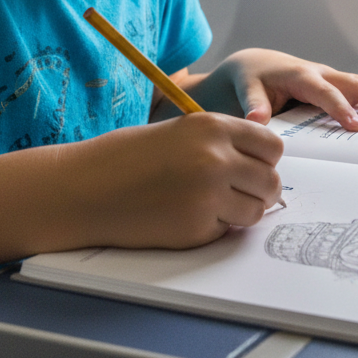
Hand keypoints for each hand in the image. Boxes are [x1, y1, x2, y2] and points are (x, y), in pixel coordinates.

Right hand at [58, 112, 283, 248]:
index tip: (254, 165)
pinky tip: (186, 215)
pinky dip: (215, 227)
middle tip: (237, 191)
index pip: (272, 145)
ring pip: (256, 210)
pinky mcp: (196, 228)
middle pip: (271, 181)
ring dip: (242, 211)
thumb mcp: (182, 130)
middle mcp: (216, 158)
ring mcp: (208, 195)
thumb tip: (263, 163)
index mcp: (213, 127)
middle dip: (259, 189)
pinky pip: (227, 230)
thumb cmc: (128, 156)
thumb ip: (223, 142)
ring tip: (212, 204)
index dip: (265, 159)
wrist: (85, 187)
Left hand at [204, 49, 357, 131]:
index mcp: (300, 76)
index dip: (340, 108)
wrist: (254, 64)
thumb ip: (252, 105)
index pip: (324, 92)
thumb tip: (255, 121)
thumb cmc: (250, 78)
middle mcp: (320, 73)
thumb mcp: (244, 90)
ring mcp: (330, 77)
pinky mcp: (335, 84)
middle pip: (354, 85)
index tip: (356, 127)